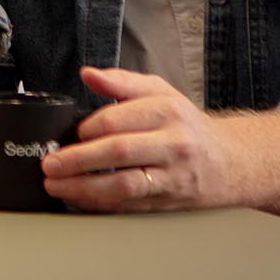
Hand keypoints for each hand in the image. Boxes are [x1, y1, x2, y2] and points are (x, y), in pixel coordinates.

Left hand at [40, 66, 235, 212]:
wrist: (229, 161)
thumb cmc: (187, 125)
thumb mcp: (160, 92)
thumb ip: (121, 82)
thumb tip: (88, 74)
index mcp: (166, 111)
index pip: (118, 120)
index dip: (87, 129)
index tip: (69, 134)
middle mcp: (172, 144)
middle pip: (118, 152)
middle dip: (78, 160)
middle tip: (50, 164)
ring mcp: (171, 176)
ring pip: (123, 185)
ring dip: (84, 188)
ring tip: (56, 185)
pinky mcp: (168, 202)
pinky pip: (129, 206)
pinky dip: (100, 204)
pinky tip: (79, 199)